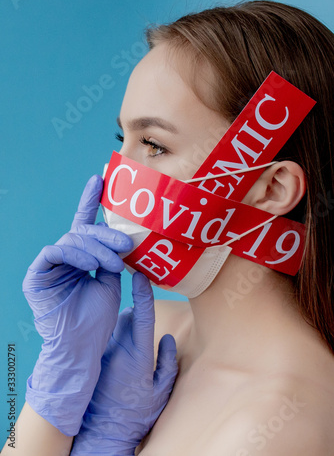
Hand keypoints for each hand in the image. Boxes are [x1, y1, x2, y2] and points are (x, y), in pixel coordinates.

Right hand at [24, 175, 132, 435]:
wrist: (82, 347)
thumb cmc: (97, 319)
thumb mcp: (110, 283)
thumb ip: (112, 259)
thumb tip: (125, 237)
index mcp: (80, 258)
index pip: (85, 225)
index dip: (91, 200)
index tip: (100, 178)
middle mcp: (64, 258)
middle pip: (83, 232)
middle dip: (105, 234)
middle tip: (126, 244)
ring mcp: (49, 266)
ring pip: (72, 240)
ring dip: (96, 248)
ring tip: (114, 262)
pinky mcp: (37, 275)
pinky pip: (55, 252)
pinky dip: (76, 255)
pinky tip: (91, 265)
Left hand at [71, 272, 177, 454]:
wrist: (103, 431)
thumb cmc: (136, 414)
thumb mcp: (160, 392)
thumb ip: (167, 363)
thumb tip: (166, 337)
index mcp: (138, 355)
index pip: (142, 316)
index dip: (143, 293)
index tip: (142, 274)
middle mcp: (118, 349)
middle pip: (126, 316)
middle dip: (135, 314)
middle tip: (141, 329)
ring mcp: (104, 352)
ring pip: (114, 325)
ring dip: (123, 326)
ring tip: (129, 346)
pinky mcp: (95, 357)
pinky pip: (105, 336)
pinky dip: (112, 336)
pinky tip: (116, 354)